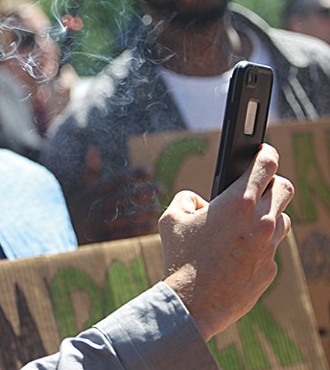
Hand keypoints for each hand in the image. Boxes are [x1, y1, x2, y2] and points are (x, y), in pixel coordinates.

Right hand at [69, 146, 162, 243]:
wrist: (62, 239)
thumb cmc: (76, 212)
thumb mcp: (79, 191)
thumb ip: (89, 171)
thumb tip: (93, 148)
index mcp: (91, 193)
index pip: (114, 180)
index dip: (132, 174)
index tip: (149, 169)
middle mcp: (94, 207)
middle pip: (122, 197)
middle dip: (142, 191)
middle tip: (160, 187)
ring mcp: (98, 225)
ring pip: (124, 215)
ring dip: (142, 211)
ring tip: (157, 207)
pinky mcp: (103, 241)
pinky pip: (123, 235)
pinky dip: (138, 230)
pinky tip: (151, 225)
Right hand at [160, 144, 292, 340]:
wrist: (193, 303)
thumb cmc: (180, 258)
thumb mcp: (170, 219)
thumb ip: (186, 199)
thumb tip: (198, 201)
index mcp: (238, 202)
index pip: (266, 164)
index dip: (266, 153)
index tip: (263, 152)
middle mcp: (261, 222)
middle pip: (285, 188)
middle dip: (273, 182)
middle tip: (258, 186)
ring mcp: (270, 247)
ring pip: (282, 219)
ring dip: (267, 215)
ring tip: (244, 223)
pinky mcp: (270, 269)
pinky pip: (270, 249)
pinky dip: (257, 246)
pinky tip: (235, 254)